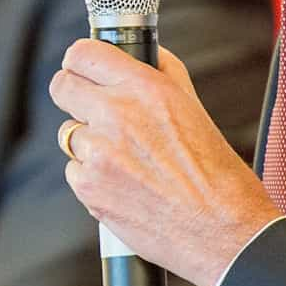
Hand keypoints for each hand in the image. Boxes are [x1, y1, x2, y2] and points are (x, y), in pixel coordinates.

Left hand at [50, 38, 279, 285]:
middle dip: (73, 96)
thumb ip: (162, 73)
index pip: (82, 53)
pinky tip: (124, 186)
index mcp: (145, 88)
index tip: (82, 71)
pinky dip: (92, 178)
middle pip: (61, 86)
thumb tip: (138, 54)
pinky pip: (74, 171)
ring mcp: (99, 152)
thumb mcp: (193, 107)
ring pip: (68, 133)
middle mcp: (118, 114)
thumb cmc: (217, 174)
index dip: (80, 62)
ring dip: (88, 143)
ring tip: (124, 160)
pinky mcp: (89, 187)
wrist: (224, 231)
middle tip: (89, 109)